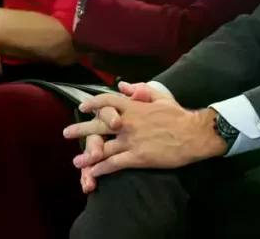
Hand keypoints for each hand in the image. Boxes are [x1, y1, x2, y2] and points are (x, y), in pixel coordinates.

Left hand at [64, 91, 225, 180]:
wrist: (193, 134)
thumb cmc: (178, 115)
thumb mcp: (160, 97)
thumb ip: (141, 91)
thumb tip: (123, 85)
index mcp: (134, 107)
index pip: (108, 101)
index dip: (93, 104)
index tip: (83, 107)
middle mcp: (129, 123)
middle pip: (99, 125)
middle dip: (81, 129)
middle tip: (66, 133)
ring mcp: (132, 141)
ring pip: (103, 148)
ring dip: (88, 155)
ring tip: (76, 162)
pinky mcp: (137, 157)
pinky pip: (114, 164)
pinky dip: (102, 168)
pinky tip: (94, 173)